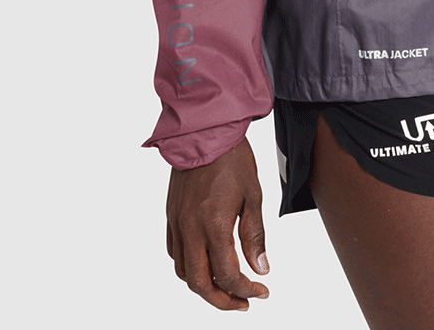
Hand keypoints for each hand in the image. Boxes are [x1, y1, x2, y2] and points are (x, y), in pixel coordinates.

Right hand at [165, 136, 270, 309]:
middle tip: (243, 302)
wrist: (205, 131)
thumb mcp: (254, 196)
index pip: (228, 274)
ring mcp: (177, 224)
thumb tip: (260, 268)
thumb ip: (255, 236)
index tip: (262, 291)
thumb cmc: (233, 159)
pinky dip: (189, 267)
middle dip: (222, 300)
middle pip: (200, 284)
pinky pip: (174, 253)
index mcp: (214, 225)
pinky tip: (205, 262)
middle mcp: (191, 229)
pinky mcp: (171, 216)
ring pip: (183, 272)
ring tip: (226, 286)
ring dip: (203, 286)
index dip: (246, 290)